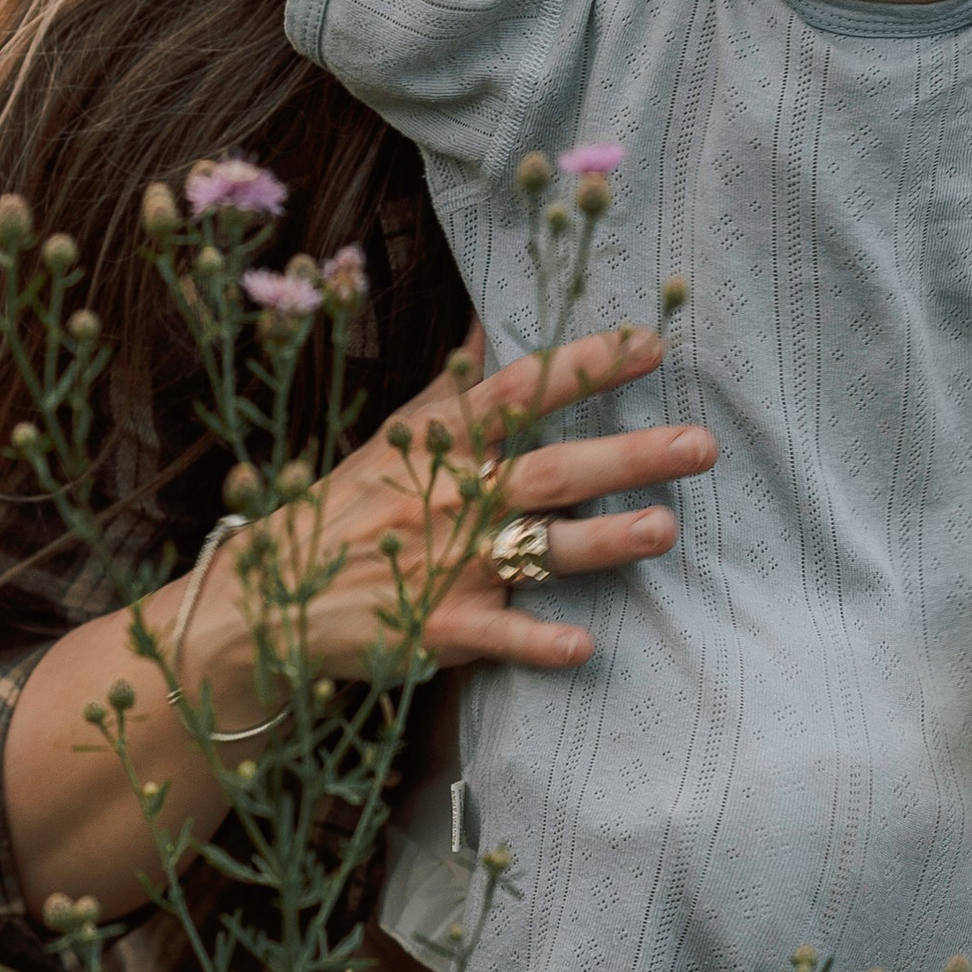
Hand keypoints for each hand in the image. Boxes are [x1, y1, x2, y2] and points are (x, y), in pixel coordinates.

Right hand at [271, 322, 713, 682]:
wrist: (268, 597)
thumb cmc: (343, 510)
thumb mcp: (389, 437)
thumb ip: (449, 387)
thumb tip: (483, 323)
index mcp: (441, 443)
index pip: (521, 391)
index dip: (584, 366)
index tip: (651, 343)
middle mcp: (450, 496)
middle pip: (550, 468)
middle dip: (627, 456)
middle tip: (703, 444)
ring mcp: (445, 562)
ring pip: (536, 547)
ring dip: (602, 540)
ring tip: (665, 529)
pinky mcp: (434, 626)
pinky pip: (495, 634)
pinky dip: (536, 642)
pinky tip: (583, 648)